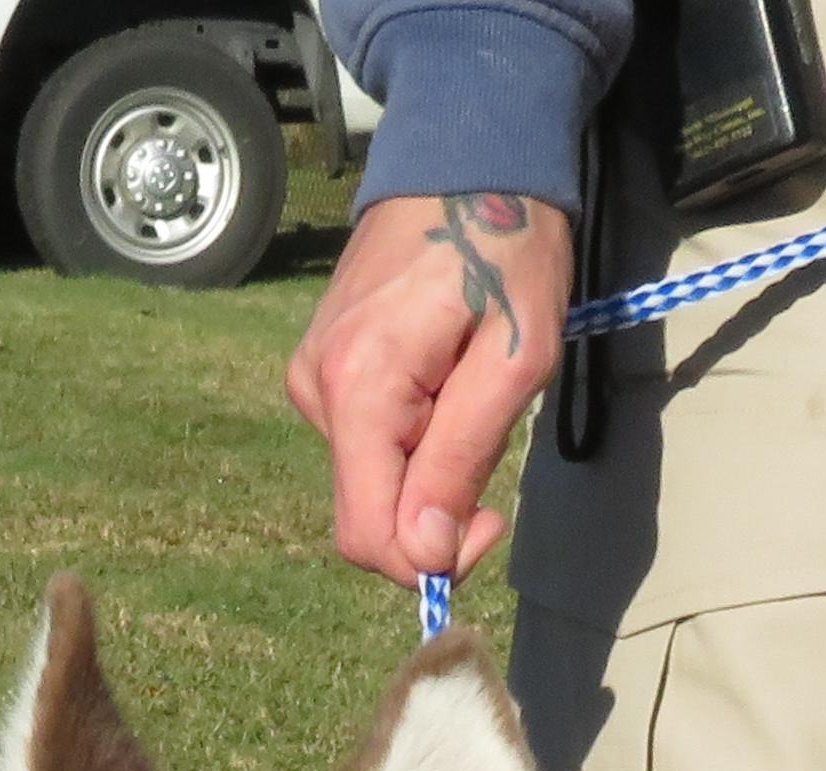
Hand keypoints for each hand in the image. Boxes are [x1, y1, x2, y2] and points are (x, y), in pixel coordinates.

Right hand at [287, 192, 574, 589]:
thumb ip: (461, 459)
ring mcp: (313, 377)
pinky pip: (366, 444)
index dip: (431, 558)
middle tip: (490, 454)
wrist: (467, 157)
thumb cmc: (505, 248)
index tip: (490, 518)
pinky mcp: (322, 368)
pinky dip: (412, 440)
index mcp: (359, 390)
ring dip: (429, 469)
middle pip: (367, 516)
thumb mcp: (513, 360)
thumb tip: (421, 553)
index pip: (369, 535)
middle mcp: (317, 389)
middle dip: (434, 514)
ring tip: (470, 393)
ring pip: (371, 482)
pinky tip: (445, 382)